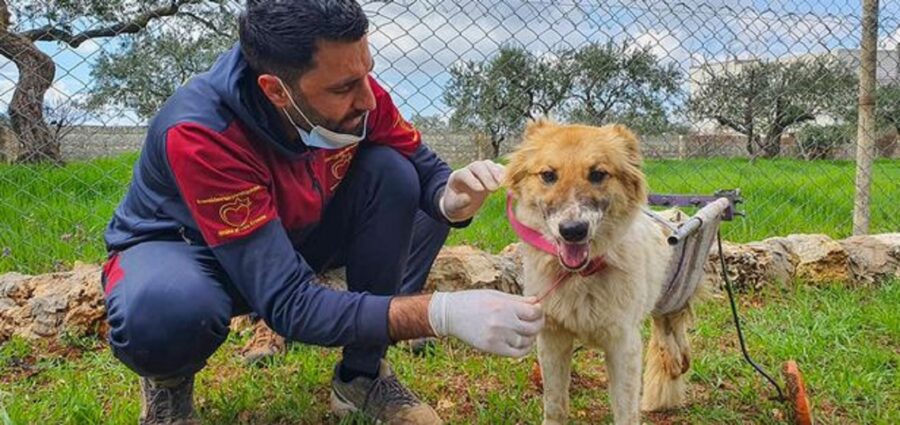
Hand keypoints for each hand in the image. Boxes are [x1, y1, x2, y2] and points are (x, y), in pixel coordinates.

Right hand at [428, 289, 543, 356]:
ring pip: (526, 341)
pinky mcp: (492, 348)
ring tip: (527, 331)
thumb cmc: (473, 301)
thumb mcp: (495, 295)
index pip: (534, 313)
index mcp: (505, 306)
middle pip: (533, 328)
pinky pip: (516, 353)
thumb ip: (517, 300)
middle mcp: (503, 323)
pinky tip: (523, 343)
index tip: (537, 310)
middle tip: (537, 321)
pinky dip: (524, 349)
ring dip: (531, 337)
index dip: (539, 312)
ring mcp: (498, 337)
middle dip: (538, 324)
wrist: (450, 314)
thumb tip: (536, 302)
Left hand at [440, 160, 504, 221]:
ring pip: (488, 165)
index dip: (472, 180)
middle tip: (493, 189)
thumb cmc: (455, 207)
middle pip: (478, 166)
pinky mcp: (490, 175)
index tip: (480, 190)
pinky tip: (508, 183)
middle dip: (486, 176)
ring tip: (502, 185)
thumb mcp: (453, 208)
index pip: (464, 173)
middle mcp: (468, 171)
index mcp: (456, 177)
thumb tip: (467, 198)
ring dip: (496, 173)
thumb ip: (458, 203)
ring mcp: (480, 171)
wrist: (461, 205)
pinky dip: (503, 174)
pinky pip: (497, 169)